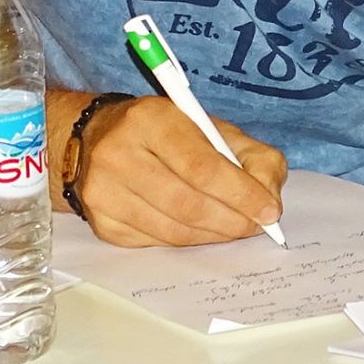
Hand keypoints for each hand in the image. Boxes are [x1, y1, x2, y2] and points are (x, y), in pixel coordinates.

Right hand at [70, 95, 287, 246]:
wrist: (94, 138)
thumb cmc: (164, 131)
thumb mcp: (210, 125)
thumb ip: (251, 155)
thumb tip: (269, 200)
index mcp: (151, 120)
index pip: (202, 166)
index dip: (241, 193)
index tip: (269, 211)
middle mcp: (119, 155)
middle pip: (187, 203)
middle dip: (232, 221)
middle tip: (256, 226)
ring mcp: (104, 193)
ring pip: (172, 230)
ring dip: (214, 235)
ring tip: (235, 228)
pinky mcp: (102, 223)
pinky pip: (156, 242)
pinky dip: (188, 241)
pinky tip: (203, 231)